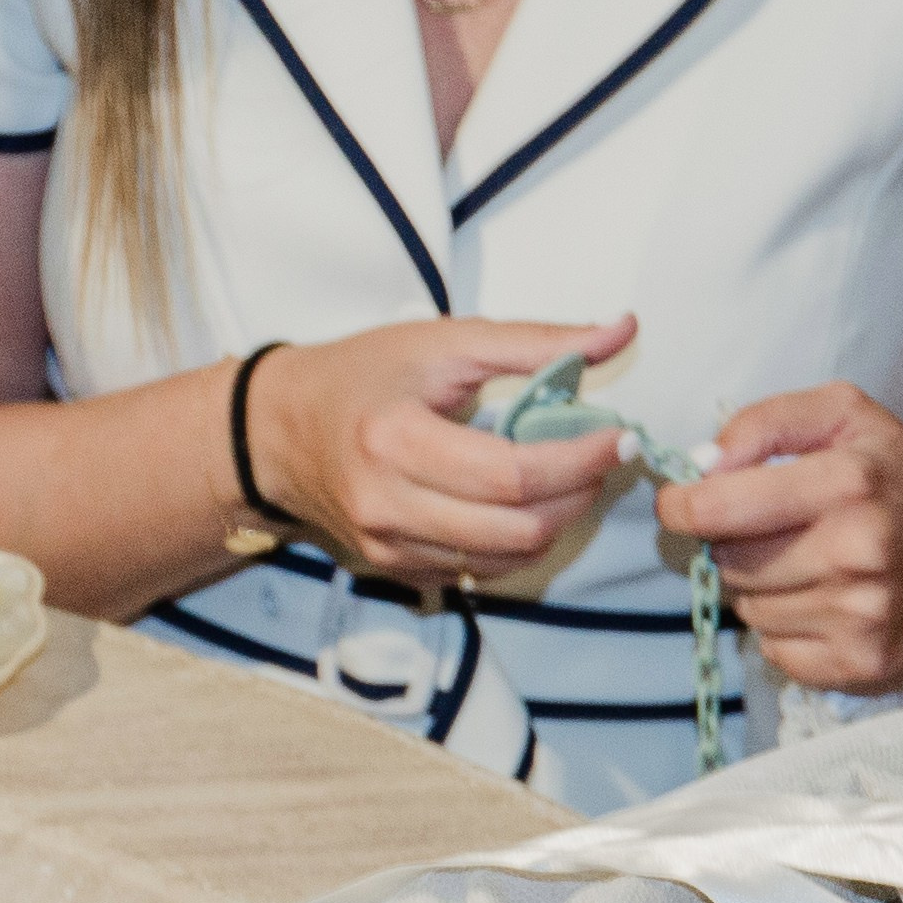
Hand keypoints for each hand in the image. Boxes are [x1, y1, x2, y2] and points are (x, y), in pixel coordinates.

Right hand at [250, 312, 639, 584]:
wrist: (281, 431)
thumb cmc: (364, 375)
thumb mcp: (445, 341)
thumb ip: (536, 341)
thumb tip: (621, 331)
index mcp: (395, 440)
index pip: (511, 475)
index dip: (579, 461)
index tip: (618, 436)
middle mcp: (386, 504)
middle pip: (517, 529)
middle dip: (576, 495)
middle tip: (600, 457)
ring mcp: (387, 546)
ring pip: (505, 560)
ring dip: (555, 523)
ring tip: (568, 477)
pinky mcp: (393, 568)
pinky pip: (479, 571)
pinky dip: (518, 540)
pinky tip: (525, 502)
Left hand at [656, 386, 902, 693]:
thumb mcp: (848, 417)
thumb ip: (767, 422)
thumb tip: (701, 465)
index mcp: (848, 482)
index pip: (717, 508)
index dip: (682, 508)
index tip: (680, 504)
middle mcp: (855, 551)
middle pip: (728, 564)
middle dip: (732, 545)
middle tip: (770, 531)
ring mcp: (859, 615)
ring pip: (748, 611)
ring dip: (760, 589)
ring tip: (810, 565)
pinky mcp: (860, 664)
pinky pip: (775, 652)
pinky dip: (785, 630)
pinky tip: (825, 603)